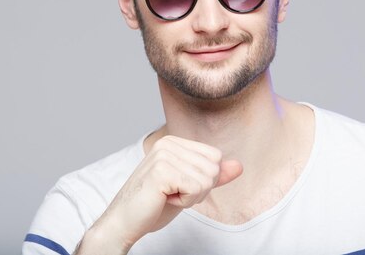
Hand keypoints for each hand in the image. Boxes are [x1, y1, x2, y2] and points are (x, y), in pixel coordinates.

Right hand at [76, 135, 242, 254]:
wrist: (124, 223)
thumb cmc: (154, 206)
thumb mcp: (189, 188)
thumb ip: (213, 176)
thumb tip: (239, 165)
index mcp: (173, 142)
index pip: (215, 156)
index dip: (204, 179)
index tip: (179, 187)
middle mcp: (168, 143)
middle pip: (213, 167)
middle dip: (199, 190)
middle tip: (173, 194)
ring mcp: (163, 155)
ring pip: (207, 179)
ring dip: (191, 197)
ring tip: (167, 196)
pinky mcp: (161, 171)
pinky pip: (196, 188)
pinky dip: (185, 202)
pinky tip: (164, 200)